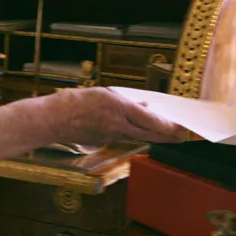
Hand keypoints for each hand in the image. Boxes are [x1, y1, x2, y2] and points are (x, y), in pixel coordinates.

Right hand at [40, 87, 188, 146]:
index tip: (181, 128)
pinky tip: (139, 132)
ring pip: (139, 137)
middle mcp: (118, 125)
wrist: (52, 120)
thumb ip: (125, 101)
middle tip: (182, 136)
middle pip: (150, 134)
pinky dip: (135, 135)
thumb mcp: (102, 93)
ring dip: (154, 136)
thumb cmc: (73, 102)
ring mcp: (112, 136)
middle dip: (168, 136)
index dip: (168, 126)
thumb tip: (144, 105)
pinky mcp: (105, 141)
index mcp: (118, 108)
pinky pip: (125, 137)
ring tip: (168, 135)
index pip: (151, 120)